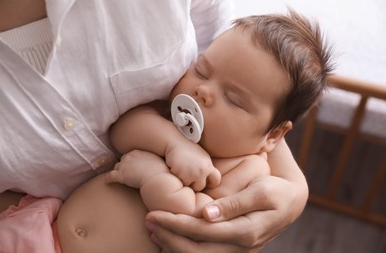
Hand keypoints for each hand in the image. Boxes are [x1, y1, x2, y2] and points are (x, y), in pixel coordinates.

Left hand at [106, 150, 165, 186]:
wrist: (157, 178)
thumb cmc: (161, 172)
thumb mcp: (159, 162)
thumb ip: (154, 162)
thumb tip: (157, 165)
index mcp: (139, 152)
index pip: (131, 155)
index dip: (132, 162)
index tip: (134, 166)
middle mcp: (130, 156)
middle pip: (123, 160)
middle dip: (125, 166)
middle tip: (128, 173)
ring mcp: (124, 166)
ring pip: (117, 168)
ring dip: (118, 172)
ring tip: (120, 178)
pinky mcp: (120, 175)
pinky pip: (110, 176)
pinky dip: (108, 179)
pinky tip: (107, 182)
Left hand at [145, 174, 308, 251]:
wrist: (290, 203)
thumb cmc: (275, 192)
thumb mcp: (261, 191)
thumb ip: (235, 203)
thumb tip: (207, 214)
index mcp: (246, 232)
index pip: (202, 232)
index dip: (175, 224)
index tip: (154, 214)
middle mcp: (240, 247)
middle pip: (196, 251)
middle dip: (168, 237)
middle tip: (148, 221)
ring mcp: (236, 251)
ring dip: (173, 245)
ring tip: (154, 230)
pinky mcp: (233, 249)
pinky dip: (184, 249)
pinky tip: (169, 239)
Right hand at [165, 142, 220, 190]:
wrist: (176, 143)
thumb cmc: (188, 150)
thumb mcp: (202, 157)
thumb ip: (206, 168)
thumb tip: (209, 179)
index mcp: (208, 166)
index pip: (216, 180)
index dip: (211, 182)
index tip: (204, 180)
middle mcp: (202, 170)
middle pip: (200, 186)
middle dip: (195, 183)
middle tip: (188, 174)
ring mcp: (192, 173)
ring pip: (190, 186)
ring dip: (186, 181)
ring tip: (182, 171)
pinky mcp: (182, 175)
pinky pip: (181, 183)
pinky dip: (178, 179)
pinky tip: (177, 170)